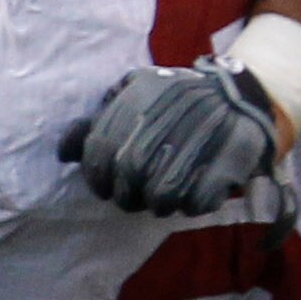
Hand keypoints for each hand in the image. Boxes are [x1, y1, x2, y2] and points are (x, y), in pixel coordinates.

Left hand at [60, 60, 282, 216]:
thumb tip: (63, 153)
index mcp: (139, 98)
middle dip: (127, 196)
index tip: (105, 186)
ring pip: (161, 197)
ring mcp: (198, 142)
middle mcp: (165, 118)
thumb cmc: (175, 101)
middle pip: (129, 178)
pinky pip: (196, 203)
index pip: (100, 151)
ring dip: (159, 203)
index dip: (97, 177)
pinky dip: (192, 204)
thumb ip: (96, 123)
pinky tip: (195, 191)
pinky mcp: (226, 164)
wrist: (237, 95)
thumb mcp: (133, 95)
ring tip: (166, 194)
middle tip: (135, 196)